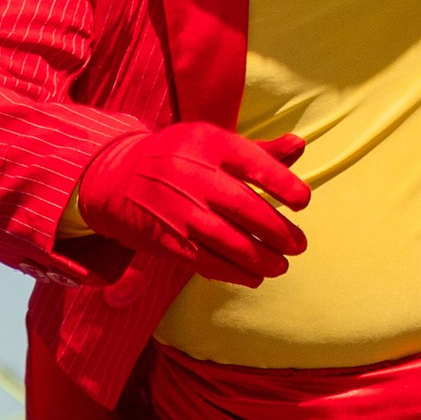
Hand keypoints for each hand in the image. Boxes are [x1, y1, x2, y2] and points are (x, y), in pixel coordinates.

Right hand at [74, 124, 309, 286]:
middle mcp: (193, 175)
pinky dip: (234, 273)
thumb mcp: (214, 142)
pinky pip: (206, 261)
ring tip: (280, 266)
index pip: (254, 163)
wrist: (117, 177)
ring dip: (261, 259)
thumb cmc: (179, 157)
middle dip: (278, 232)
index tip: (303, 202)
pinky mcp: (166, 240)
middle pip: (245, 208)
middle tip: (298, 245)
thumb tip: (299, 146)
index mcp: (209, 144)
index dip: (283, 185)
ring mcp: (178, 210)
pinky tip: (253, 276)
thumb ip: (259, 151)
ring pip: (228, 241)